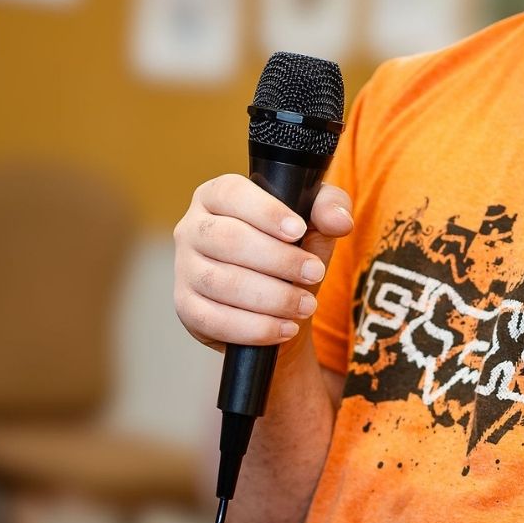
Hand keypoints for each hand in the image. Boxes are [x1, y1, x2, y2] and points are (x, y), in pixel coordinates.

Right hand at [173, 175, 353, 354]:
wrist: (277, 300)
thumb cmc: (293, 246)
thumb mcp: (316, 220)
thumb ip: (331, 207)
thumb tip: (339, 221)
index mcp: (217, 195)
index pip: (233, 194)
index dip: (266, 212)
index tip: (299, 230)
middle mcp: (192, 227)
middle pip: (228, 240)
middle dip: (279, 260)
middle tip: (314, 273)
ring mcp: (184, 269)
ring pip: (222, 283)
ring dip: (271, 298)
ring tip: (306, 305)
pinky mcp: (186, 307)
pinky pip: (214, 320)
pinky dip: (254, 327)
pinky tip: (285, 328)